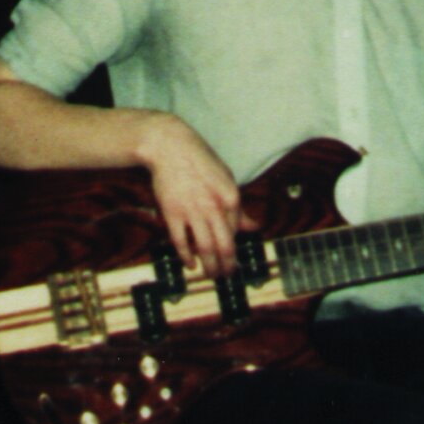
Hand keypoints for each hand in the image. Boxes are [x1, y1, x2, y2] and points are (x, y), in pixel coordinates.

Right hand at [131, 111, 246, 277]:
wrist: (169, 147)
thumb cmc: (199, 161)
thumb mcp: (226, 180)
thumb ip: (238, 207)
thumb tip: (253, 227)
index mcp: (231, 198)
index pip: (237, 230)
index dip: (234, 245)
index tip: (231, 255)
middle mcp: (214, 207)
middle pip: (225, 246)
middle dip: (228, 265)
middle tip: (227, 275)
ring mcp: (192, 211)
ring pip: (205, 248)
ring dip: (210, 266)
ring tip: (212, 276)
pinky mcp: (172, 213)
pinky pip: (181, 241)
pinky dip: (186, 256)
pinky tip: (190, 264)